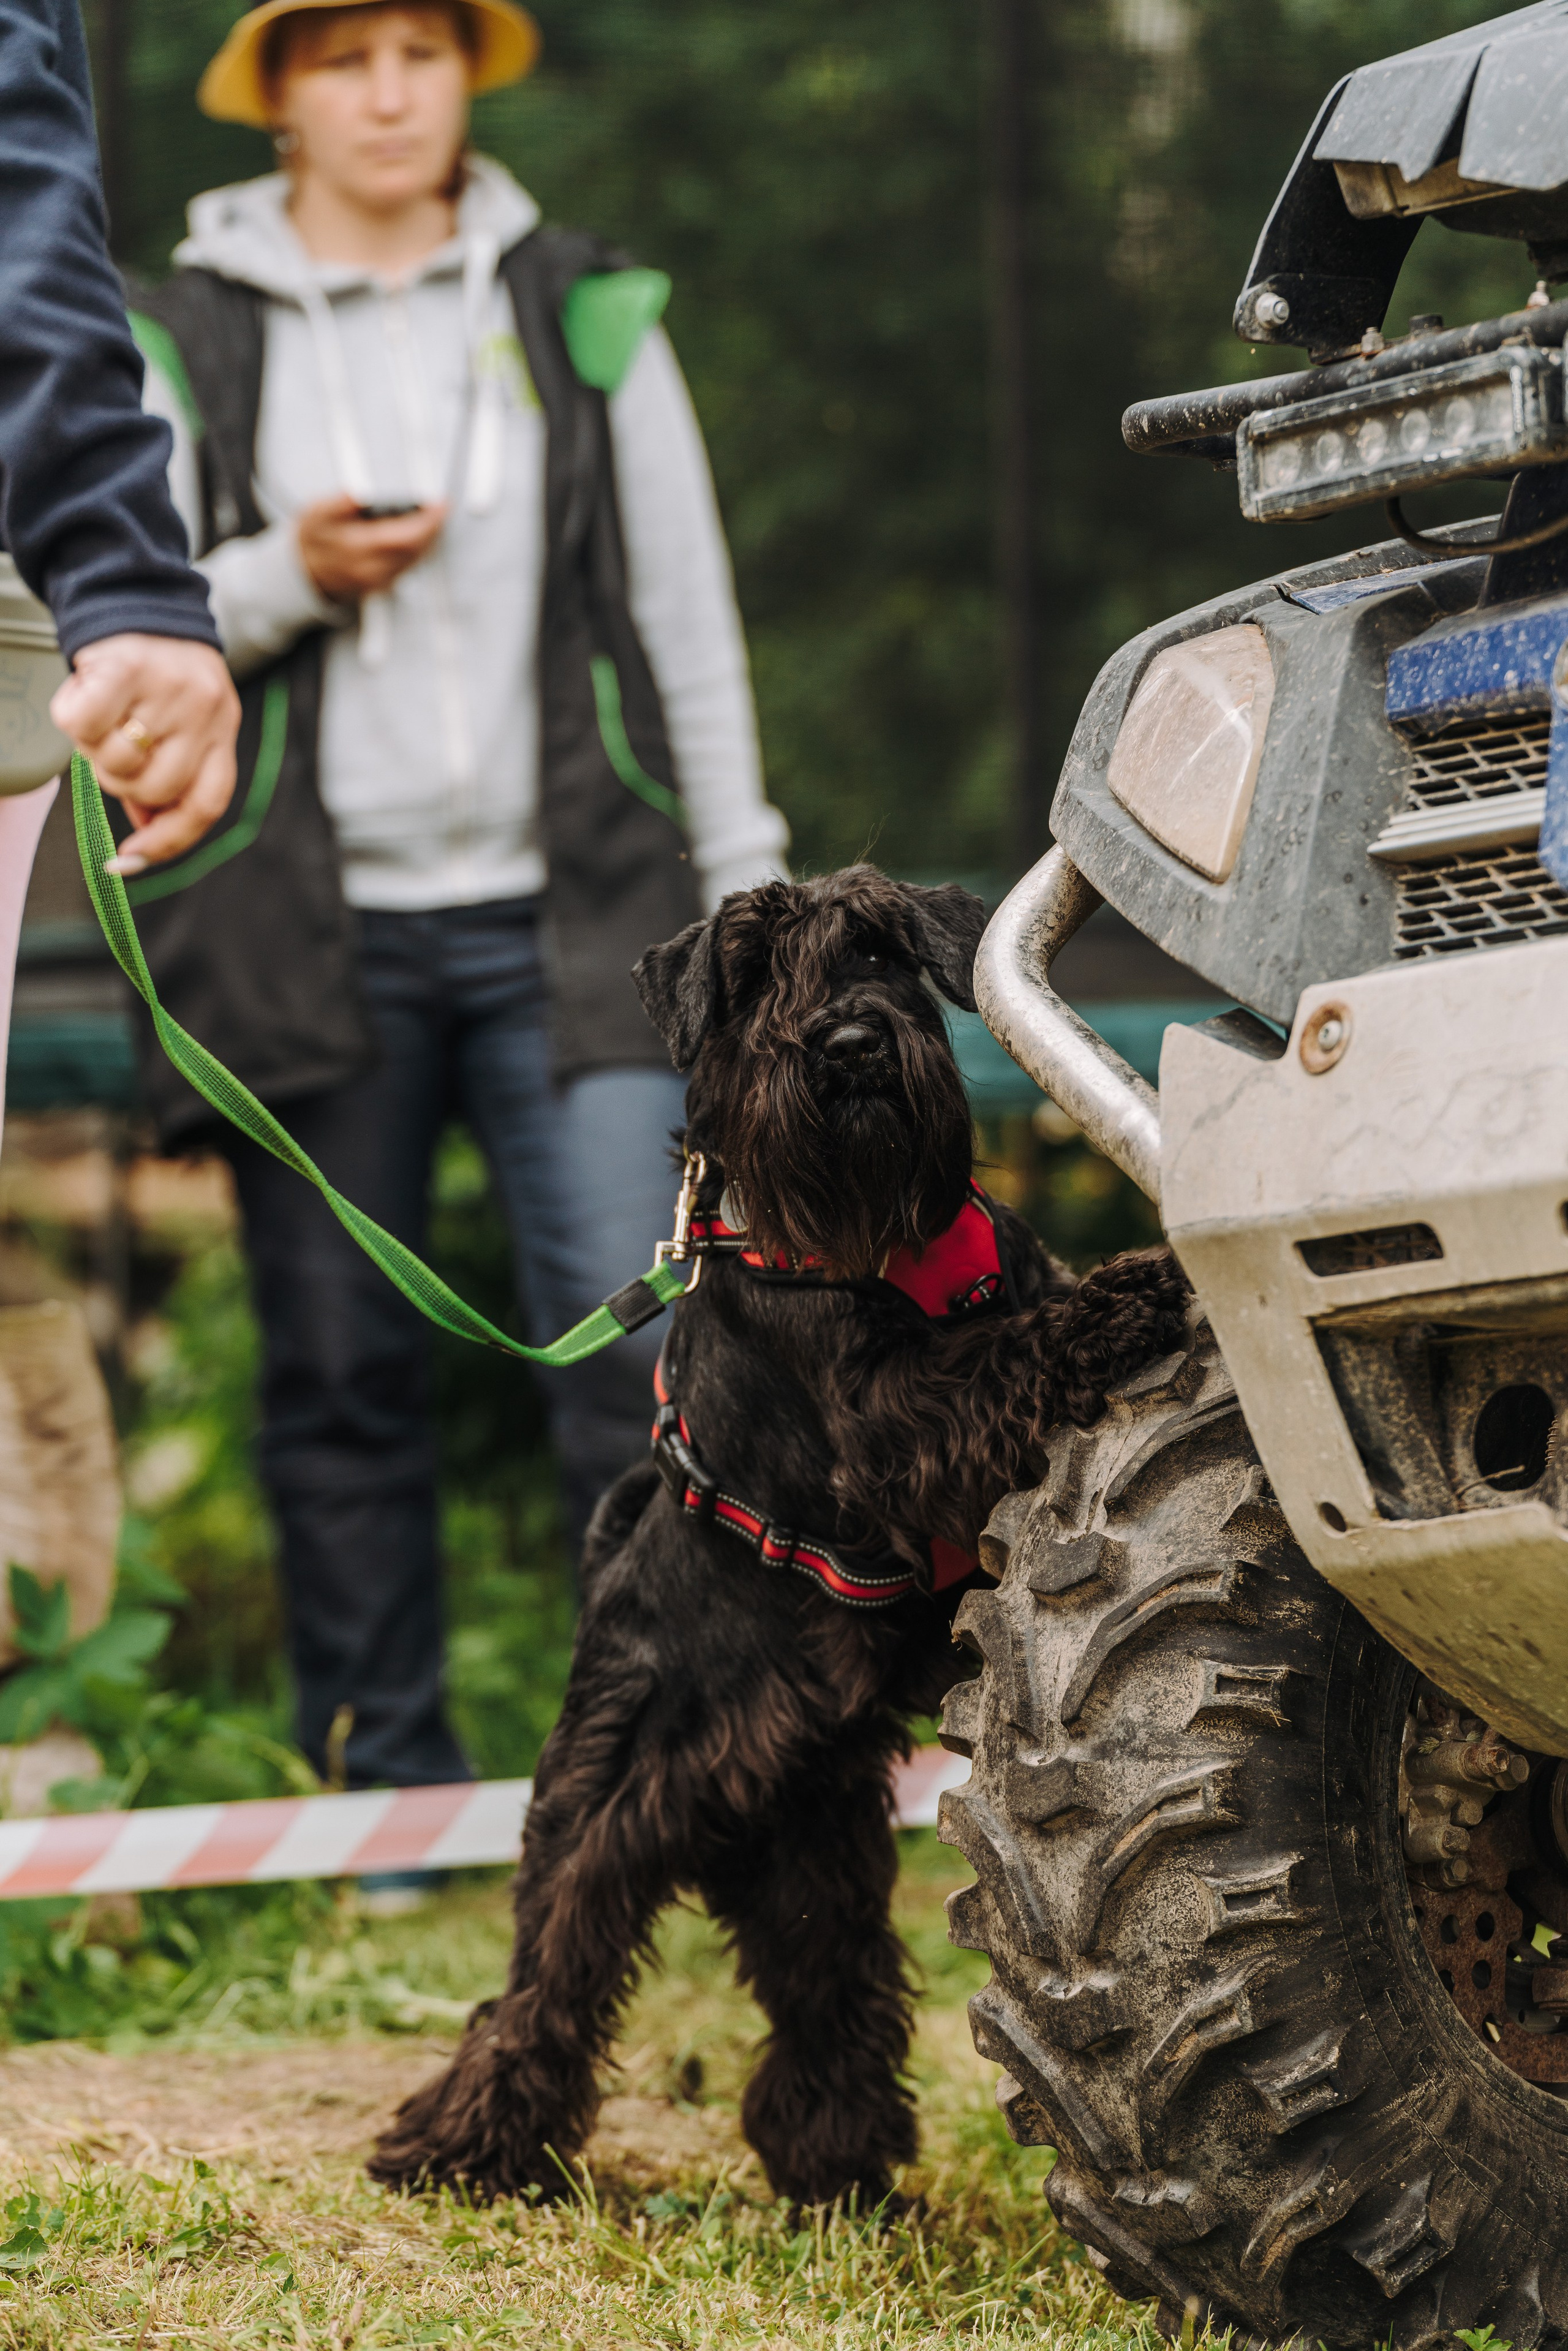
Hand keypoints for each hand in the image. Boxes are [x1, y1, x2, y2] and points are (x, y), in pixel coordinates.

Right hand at [50, 635, 239, 874]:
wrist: (137, 594)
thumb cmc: (157, 671)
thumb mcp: (181, 721)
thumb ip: (168, 774)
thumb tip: (143, 833)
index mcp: (222, 730)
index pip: (205, 804)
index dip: (167, 841)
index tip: (129, 862)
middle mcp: (205, 712)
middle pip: (153, 790)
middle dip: (122, 783)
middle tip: (111, 747)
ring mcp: (169, 691)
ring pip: (116, 762)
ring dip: (93, 748)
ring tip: (101, 713)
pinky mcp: (127, 666)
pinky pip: (84, 724)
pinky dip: (71, 714)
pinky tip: (82, 693)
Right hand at [297, 493, 446, 601]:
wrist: (307, 572)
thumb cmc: (314, 539)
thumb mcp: (316, 514)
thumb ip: (336, 505)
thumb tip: (353, 495)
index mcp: (357, 549)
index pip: (404, 537)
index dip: (427, 521)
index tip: (440, 504)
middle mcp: (372, 569)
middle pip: (416, 548)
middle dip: (433, 526)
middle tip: (440, 506)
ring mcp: (380, 581)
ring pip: (416, 558)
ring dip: (428, 536)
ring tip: (432, 515)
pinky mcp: (385, 585)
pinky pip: (410, 565)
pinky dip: (419, 547)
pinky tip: (419, 532)